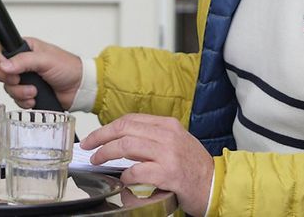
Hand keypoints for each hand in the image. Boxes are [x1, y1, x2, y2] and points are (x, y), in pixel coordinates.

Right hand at [0, 37, 81, 108]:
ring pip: (7, 87)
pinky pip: (15, 99)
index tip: (4, 67)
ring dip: (19, 92)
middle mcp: (22, 63)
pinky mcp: (27, 93)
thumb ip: (24, 61)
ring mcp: (24, 79)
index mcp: (26, 48)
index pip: (1, 49)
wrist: (79, 88)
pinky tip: (35, 98)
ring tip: (34, 91)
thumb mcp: (46, 60)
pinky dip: (24, 101)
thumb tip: (4, 64)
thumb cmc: (68, 67)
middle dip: (8, 79)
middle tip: (19, 79)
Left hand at [80, 113, 213, 215]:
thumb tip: (121, 141)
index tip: (94, 137)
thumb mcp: (175, 142)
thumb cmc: (193, 166)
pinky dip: (125, 175)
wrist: (215, 184)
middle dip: (101, 137)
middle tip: (88, 147)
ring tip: (98, 161)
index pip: (131, 120)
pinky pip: (137, 171)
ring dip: (106, 153)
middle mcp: (168, 135)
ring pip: (127, 146)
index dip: (108, 128)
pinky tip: (123, 179)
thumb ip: (152, 138)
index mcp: (168, 125)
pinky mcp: (168, 173)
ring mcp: (168, 153)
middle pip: (125, 129)